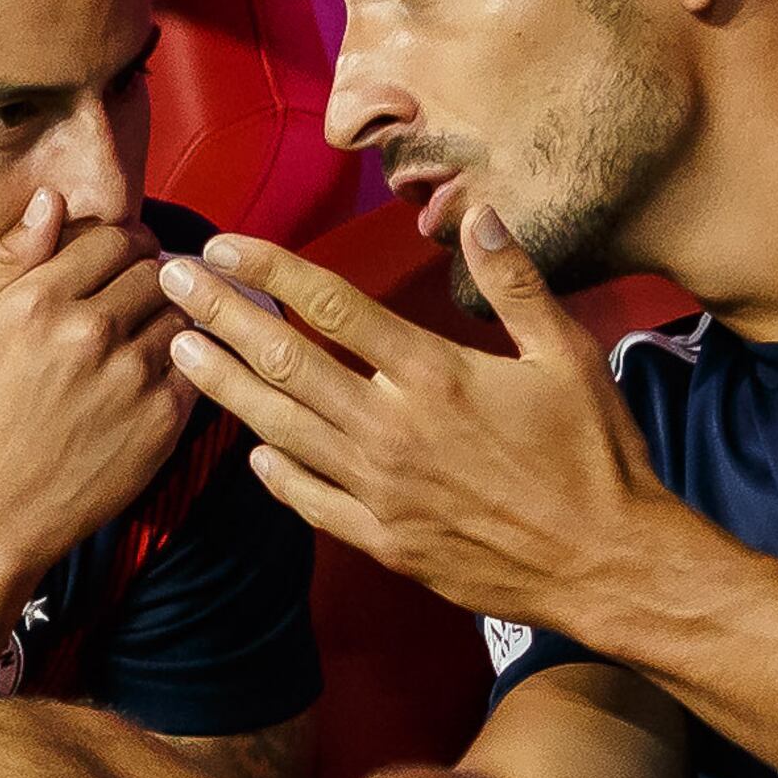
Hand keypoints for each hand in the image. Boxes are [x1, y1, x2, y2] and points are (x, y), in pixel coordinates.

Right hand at [0, 191, 197, 576]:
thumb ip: (10, 258)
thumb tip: (50, 199)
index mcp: (39, 301)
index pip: (113, 237)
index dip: (123, 244)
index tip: (122, 260)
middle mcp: (89, 331)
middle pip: (154, 269)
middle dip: (150, 276)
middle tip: (138, 298)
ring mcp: (132, 375)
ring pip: (181, 312)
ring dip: (169, 317)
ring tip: (145, 337)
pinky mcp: (164, 417)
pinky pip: (197, 362)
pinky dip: (185, 361)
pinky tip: (157, 374)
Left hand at [161, 205, 675, 640]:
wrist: (609, 566)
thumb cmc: (597, 455)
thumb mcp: (569, 354)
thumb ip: (515, 281)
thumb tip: (477, 211)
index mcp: (433, 375)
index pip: (330, 306)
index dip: (268, 271)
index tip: (221, 245)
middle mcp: (393, 430)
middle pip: (284, 362)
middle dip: (218, 318)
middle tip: (168, 283)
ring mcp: (381, 491)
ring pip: (280, 430)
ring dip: (225, 389)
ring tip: (179, 353)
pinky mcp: (384, 542)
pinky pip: (310, 502)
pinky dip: (273, 474)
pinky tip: (249, 450)